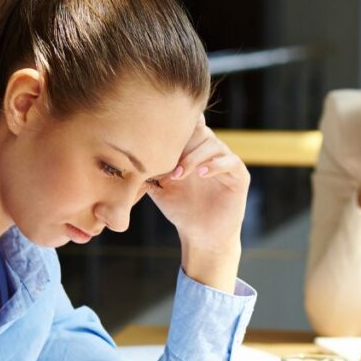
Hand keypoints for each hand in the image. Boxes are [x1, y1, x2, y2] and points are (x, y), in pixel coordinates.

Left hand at [148, 116, 249, 290]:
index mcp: (193, 149)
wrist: (201, 235)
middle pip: (200, 130)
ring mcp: (226, 162)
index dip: (176, 125)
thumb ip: (148, 167)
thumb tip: (121, 153)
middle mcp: (211, 151)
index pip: (188, 125)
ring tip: (179, 175)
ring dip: (194, 157)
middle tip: (165, 161)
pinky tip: (202, 174)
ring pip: (214, 144)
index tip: (156, 133)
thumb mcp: (158, 185)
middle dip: (182, 142)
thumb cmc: (180, 209)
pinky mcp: (239, 176)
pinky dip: (216, 165)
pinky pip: (231, 161)